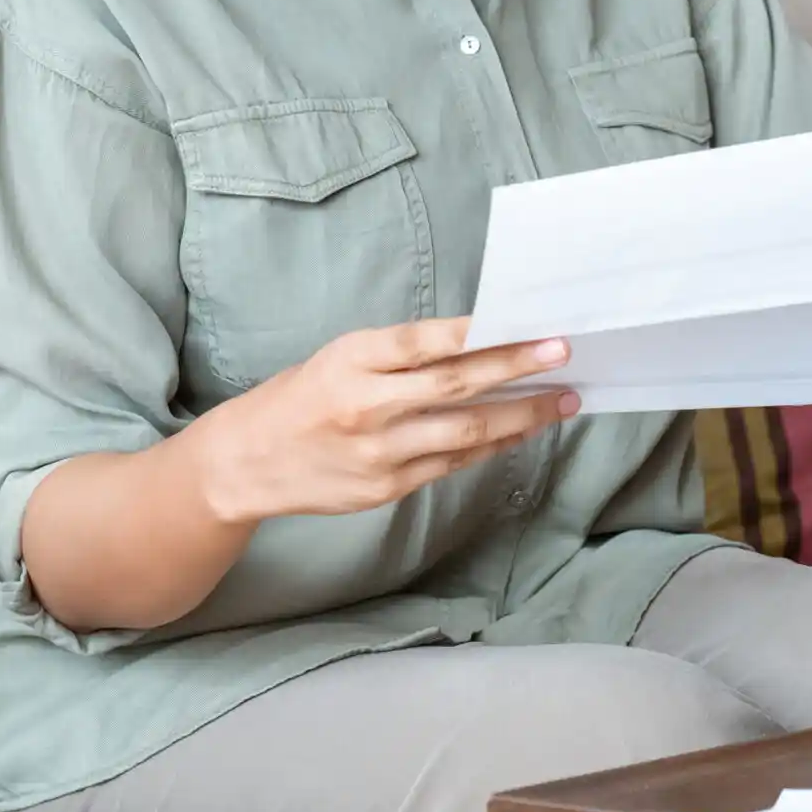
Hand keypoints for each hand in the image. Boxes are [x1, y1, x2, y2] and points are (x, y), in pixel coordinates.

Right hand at [193, 315, 575, 525]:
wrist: (246, 463)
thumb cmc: (302, 397)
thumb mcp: (340, 357)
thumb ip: (400, 355)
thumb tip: (479, 342)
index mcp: (352, 358)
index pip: (427, 341)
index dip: (482, 333)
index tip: (531, 324)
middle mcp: (367, 404)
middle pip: (457, 384)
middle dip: (518, 368)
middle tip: (564, 353)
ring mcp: (379, 451)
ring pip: (467, 430)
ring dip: (523, 414)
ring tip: (563, 400)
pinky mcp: (388, 487)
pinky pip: (454, 462)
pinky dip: (493, 443)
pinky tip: (522, 429)